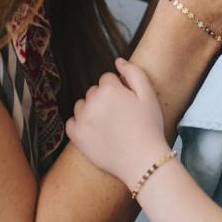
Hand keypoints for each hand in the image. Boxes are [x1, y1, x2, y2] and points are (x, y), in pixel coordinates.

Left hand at [66, 59, 170, 189]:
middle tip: (121, 116)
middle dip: (105, 98)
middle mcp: (91, 101)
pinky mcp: (76, 137)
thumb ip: (134, 73)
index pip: (107, 78)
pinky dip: (81, 124)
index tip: (128, 103)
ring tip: (109, 124)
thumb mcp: (149, 95)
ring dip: (92, 110)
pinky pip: (72, 122)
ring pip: (82, 105)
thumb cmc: (149, 127)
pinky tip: (95, 132)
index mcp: (109, 89)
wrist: (143, 161)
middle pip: (94, 91)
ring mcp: (81, 119)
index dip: (120, 89)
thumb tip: (118, 61)